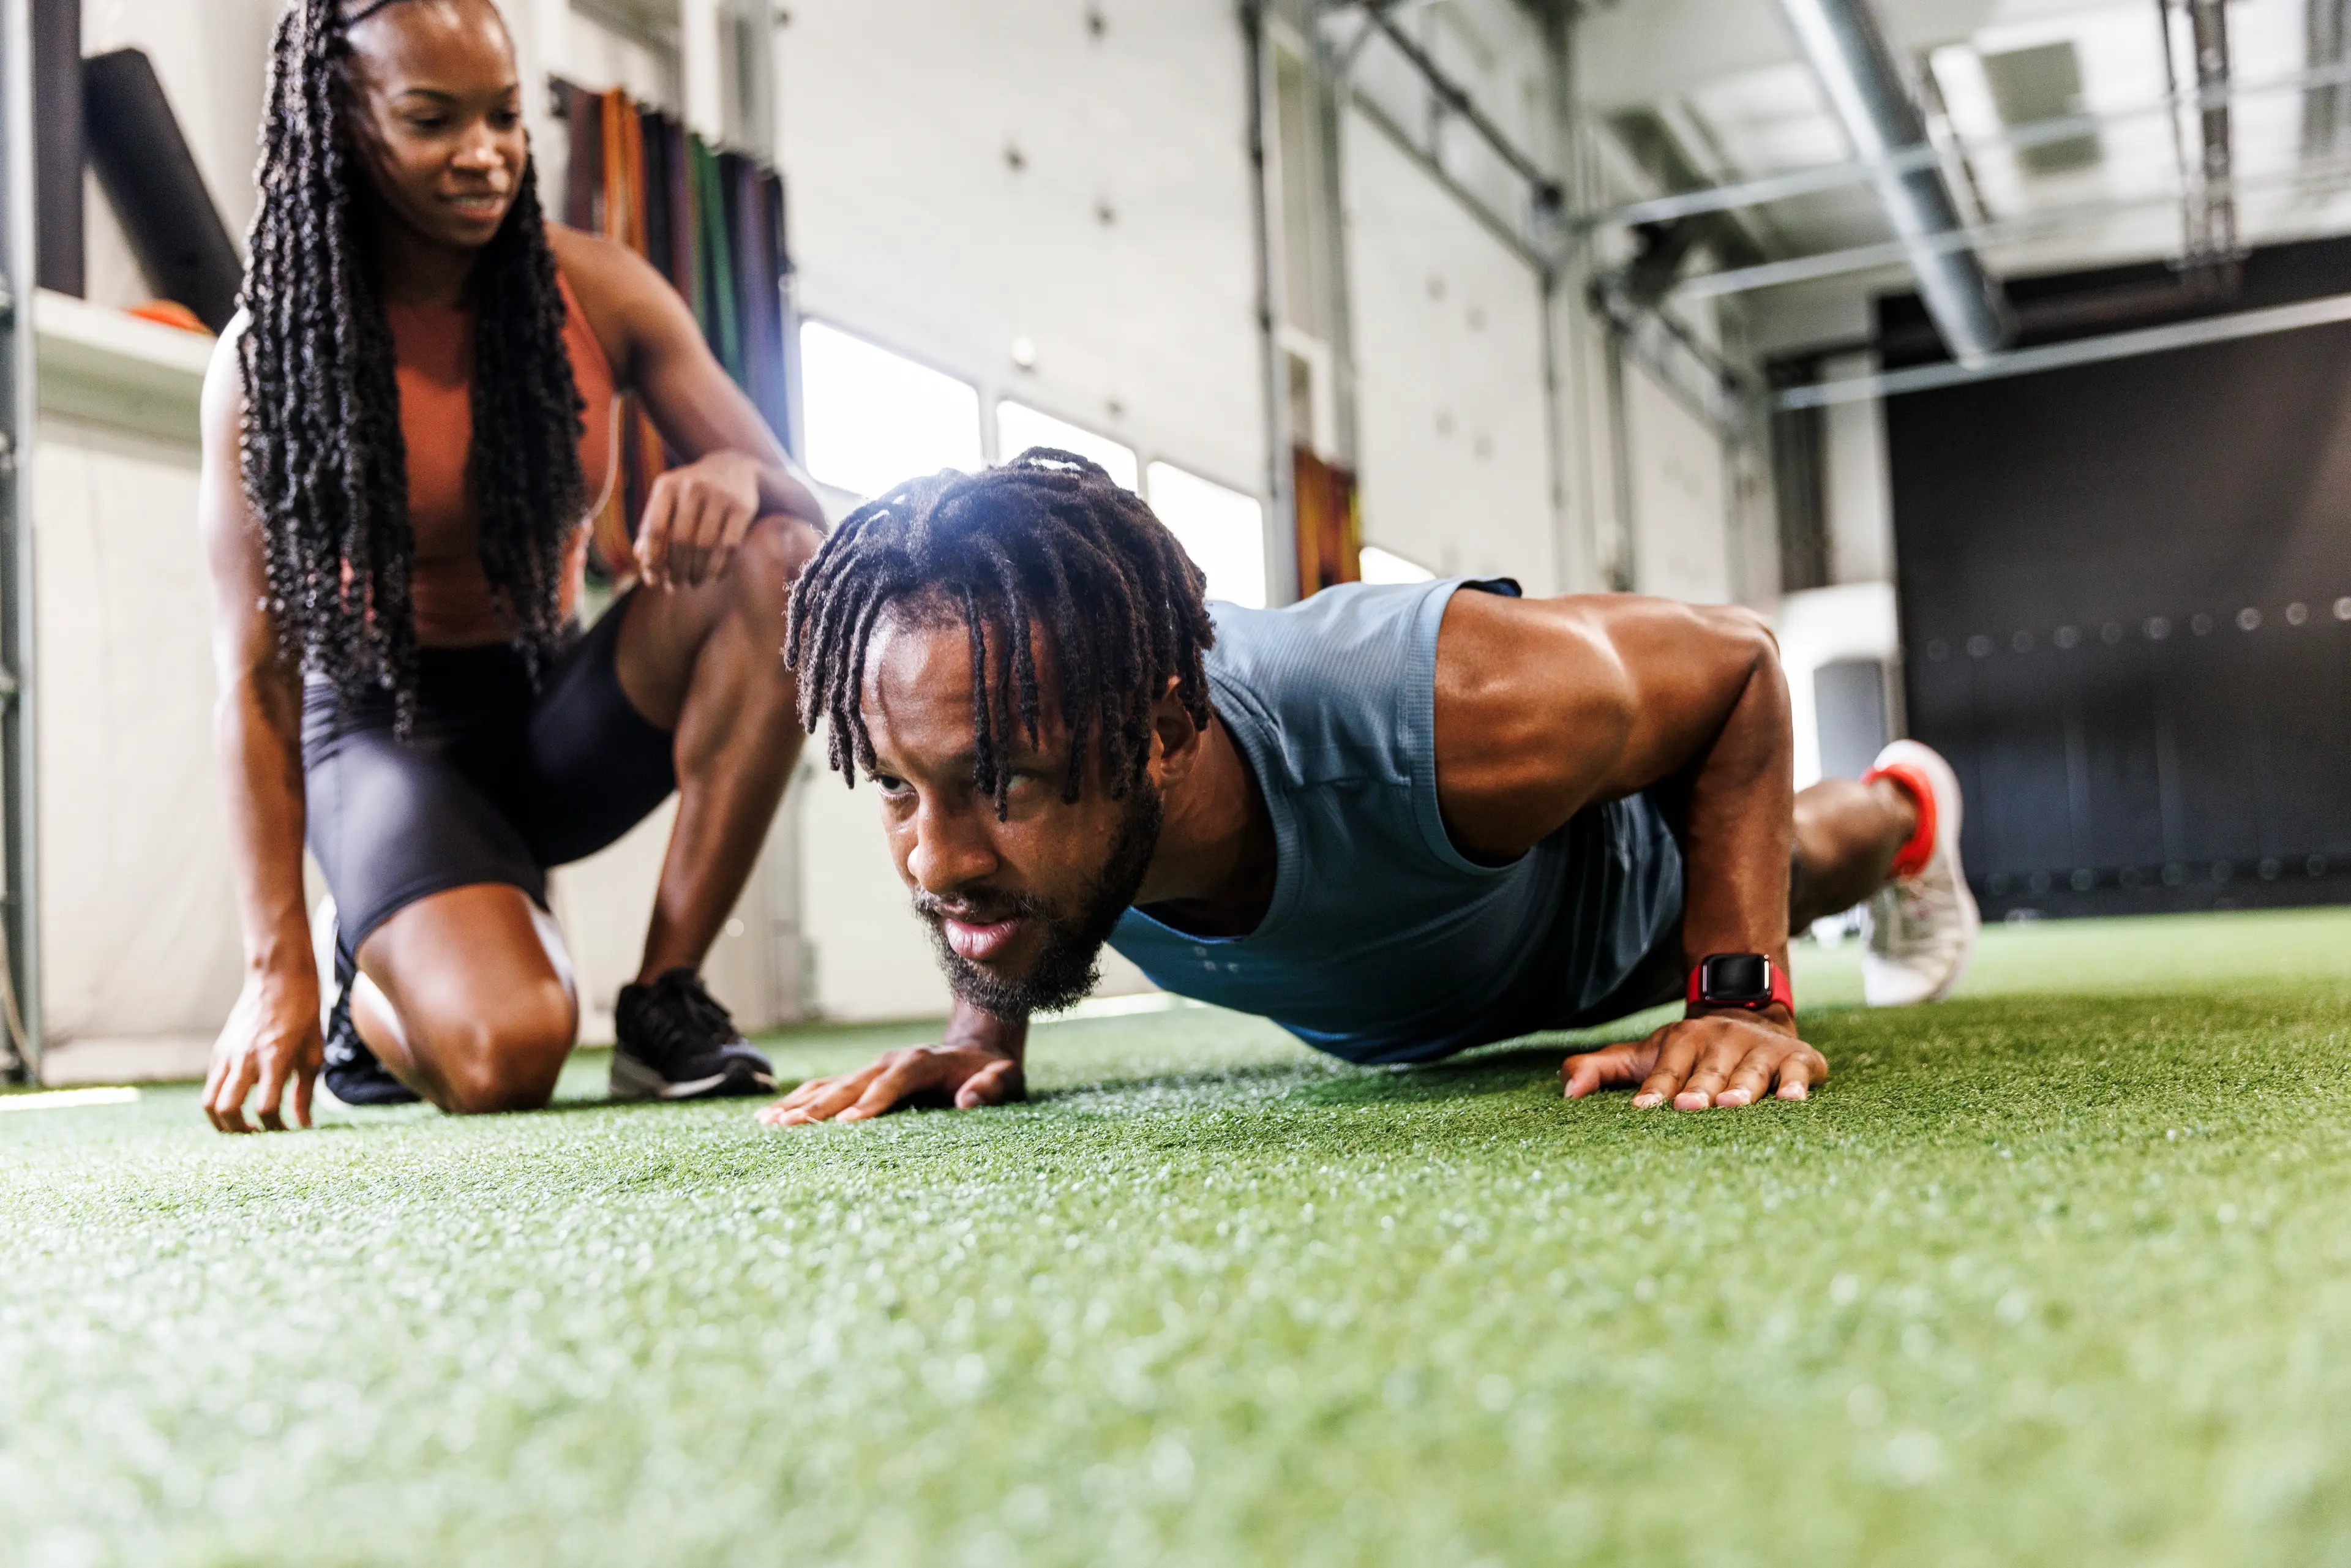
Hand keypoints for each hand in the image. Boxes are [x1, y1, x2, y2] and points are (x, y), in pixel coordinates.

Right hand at [203, 963, 322, 1133]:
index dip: (276, 1128)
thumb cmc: (304, 1013)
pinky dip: (220, 1100)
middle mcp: (246, 1058)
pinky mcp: (218, 1050)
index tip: (287, 1132)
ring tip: (244, 1126)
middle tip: (258, 1135)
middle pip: (227, 1110)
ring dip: (223, 1121)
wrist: (278, 977)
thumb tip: (303, 1125)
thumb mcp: (313, 1051)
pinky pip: (211, 1085)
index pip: (267, 1108)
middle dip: (240, 1132)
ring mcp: (227, 1054)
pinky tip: (241, 1101)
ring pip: (209, 1101)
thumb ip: (305, 1091)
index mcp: (275, 1058)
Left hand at [634, 451, 763, 590]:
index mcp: (667, 485)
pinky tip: (713, 577)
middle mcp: (693, 487)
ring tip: (692, 583)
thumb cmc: (692, 492)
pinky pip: (729, 546)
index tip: (653, 579)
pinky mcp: (742, 507)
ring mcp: (719, 496)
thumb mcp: (668, 500)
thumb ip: (651, 527)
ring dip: (696, 572)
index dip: (652, 558)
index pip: (654, 529)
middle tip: (674, 586)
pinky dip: (719, 567)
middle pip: (680, 541)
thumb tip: (644, 565)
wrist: (733, 466)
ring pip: (704, 546)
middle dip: (675, 570)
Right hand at [756, 1043, 1025, 1126]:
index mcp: (923, 1061)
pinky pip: (827, 1089)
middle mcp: (891, 1061)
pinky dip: (799, 1101)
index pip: (894, 1081)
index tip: (849, 1124)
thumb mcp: (1006, 1078)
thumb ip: (992, 1087)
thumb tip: (967, 1100)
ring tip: (768, 1123)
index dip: (873, 1101)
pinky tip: (770, 1118)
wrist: (977, 1048)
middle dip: (821, 1105)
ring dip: (800, 1103)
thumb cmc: (992, 1072)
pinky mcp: (863, 1080)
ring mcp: (874, 1069)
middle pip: (852, 1083)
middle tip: (789, 1126)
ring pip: (831, 1085)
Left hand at [1561, 1007, 1823, 1110]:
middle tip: (1688, 1108)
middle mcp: (1721, 1041)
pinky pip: (1799, 1071)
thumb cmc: (1687, 1053)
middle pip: (1707, 1072)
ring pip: (1750, 1072)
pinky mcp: (1798, 1058)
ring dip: (1742, 1089)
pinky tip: (1793, 1100)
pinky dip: (1797, 1084)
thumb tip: (1565, 1093)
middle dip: (1698, 1089)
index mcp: (1681, 1041)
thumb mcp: (1642, 1054)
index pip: (1664, 1070)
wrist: (1749, 1014)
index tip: (1641, 1108)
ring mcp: (1760, 1050)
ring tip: (1732, 1106)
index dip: (1654, 1089)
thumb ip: (1600, 1069)